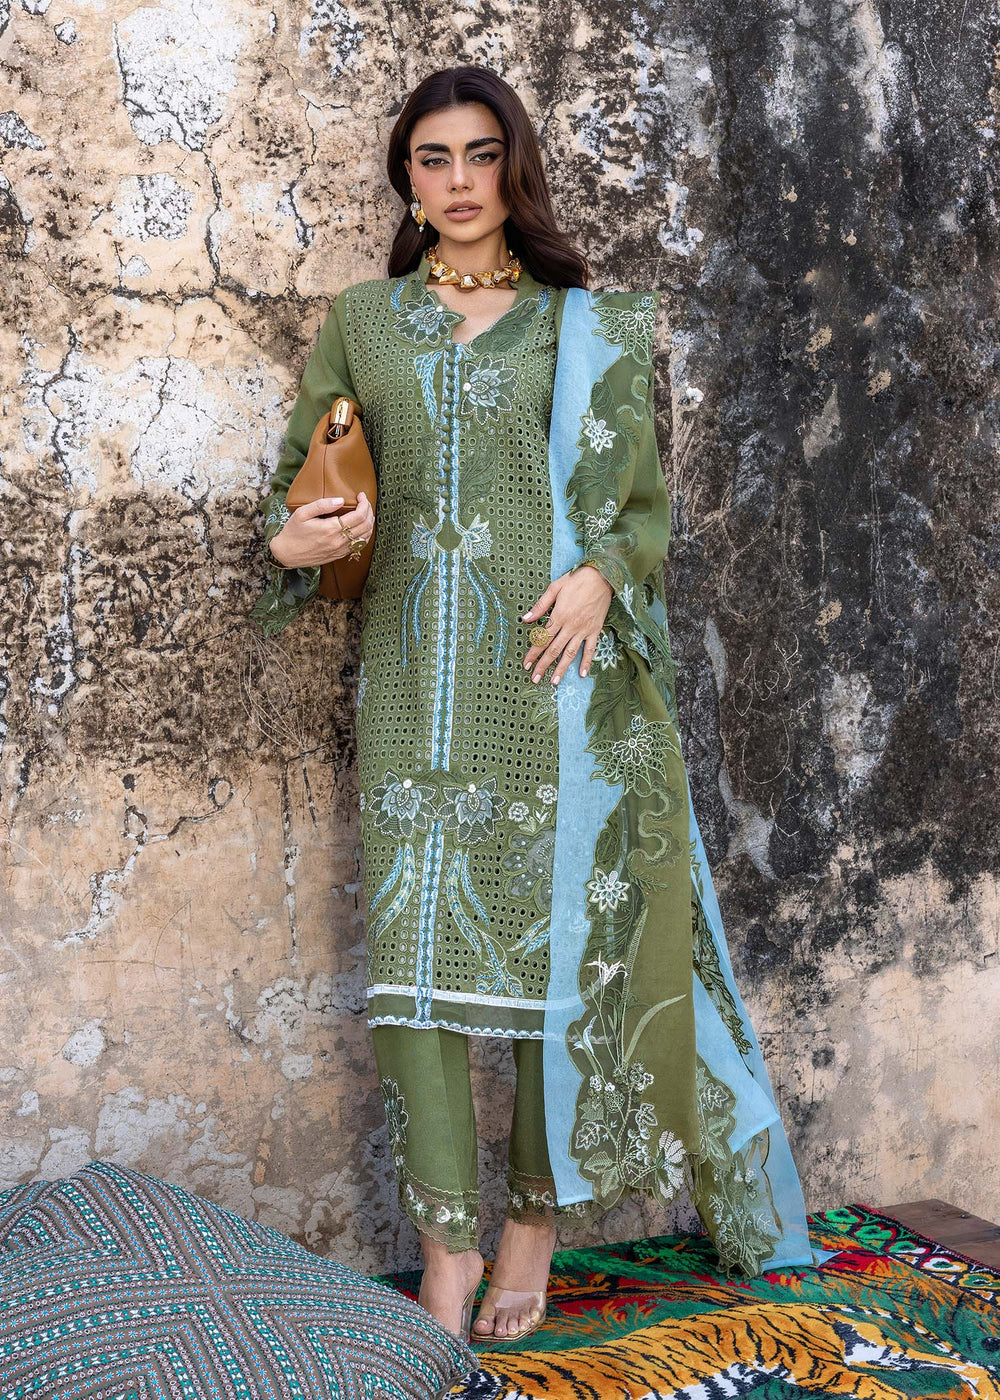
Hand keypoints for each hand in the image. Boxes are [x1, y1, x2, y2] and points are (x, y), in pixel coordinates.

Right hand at [269, 492, 374, 567]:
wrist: (286, 554)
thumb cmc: (293, 532)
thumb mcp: (302, 513)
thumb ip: (322, 505)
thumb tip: (341, 500)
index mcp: (331, 529)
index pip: (359, 515)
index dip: (364, 503)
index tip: (361, 495)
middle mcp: (339, 541)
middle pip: (365, 525)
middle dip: (369, 511)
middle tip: (365, 502)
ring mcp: (340, 550)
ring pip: (365, 537)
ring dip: (370, 523)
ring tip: (366, 513)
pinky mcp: (339, 555)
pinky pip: (359, 546)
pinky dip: (365, 535)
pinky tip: (362, 527)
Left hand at [521, 564, 613, 683]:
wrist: (602, 576)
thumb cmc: (577, 579)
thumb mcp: (555, 588)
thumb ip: (540, 606)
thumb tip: (525, 619)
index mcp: (559, 616)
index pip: (542, 639)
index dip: (533, 653)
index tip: (525, 664)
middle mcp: (570, 626)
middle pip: (553, 650)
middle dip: (543, 665)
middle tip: (534, 679)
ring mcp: (583, 630)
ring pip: (570, 653)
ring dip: (561, 668)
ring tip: (554, 682)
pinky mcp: (595, 630)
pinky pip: (590, 649)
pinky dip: (586, 662)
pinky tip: (581, 674)